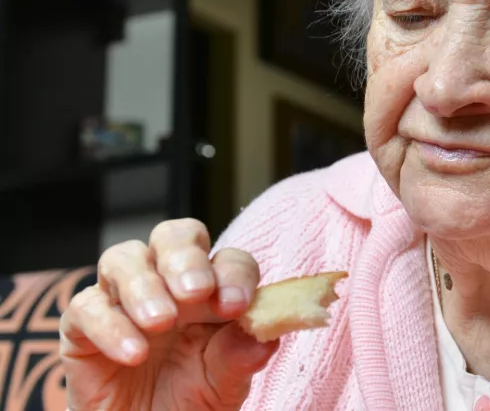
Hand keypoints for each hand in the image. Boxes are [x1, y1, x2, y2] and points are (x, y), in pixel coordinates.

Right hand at [60, 219, 277, 410]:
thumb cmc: (189, 401)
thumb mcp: (224, 384)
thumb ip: (240, 358)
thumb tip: (265, 338)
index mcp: (213, 290)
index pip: (229, 259)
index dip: (234, 274)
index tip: (236, 306)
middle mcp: (168, 282)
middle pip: (174, 236)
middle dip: (185, 257)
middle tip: (195, 291)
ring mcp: (123, 299)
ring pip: (124, 257)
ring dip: (144, 284)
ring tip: (160, 321)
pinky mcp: (83, 325)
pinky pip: (86, 307)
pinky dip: (110, 326)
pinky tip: (134, 353)